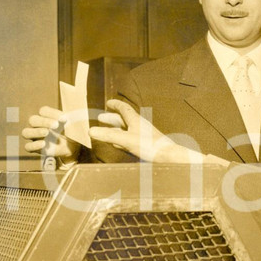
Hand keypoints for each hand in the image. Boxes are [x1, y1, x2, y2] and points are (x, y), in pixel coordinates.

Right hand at [21, 106, 80, 159]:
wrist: (73, 147)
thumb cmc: (72, 132)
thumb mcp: (74, 125)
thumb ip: (73, 120)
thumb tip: (71, 117)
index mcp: (47, 116)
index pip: (43, 111)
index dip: (52, 113)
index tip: (65, 118)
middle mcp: (38, 125)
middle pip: (33, 120)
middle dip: (44, 121)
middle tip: (56, 125)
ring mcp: (35, 137)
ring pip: (26, 132)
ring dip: (36, 132)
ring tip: (47, 133)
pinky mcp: (35, 148)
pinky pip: (28, 146)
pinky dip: (34, 145)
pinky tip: (43, 144)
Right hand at [89, 99, 204, 163]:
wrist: (169, 157)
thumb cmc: (151, 146)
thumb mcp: (126, 140)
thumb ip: (109, 136)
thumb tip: (91, 131)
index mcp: (136, 120)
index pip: (124, 109)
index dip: (115, 105)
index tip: (108, 103)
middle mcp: (140, 126)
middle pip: (124, 119)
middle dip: (112, 118)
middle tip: (101, 118)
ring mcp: (143, 136)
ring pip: (127, 130)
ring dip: (116, 129)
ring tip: (106, 131)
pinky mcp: (145, 146)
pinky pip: (130, 140)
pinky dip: (122, 139)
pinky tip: (118, 144)